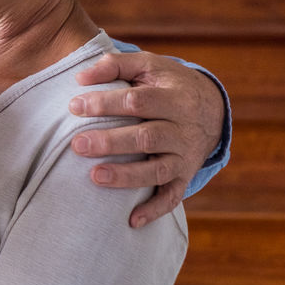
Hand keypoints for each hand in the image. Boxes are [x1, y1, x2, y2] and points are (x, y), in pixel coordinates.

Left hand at [68, 51, 224, 228]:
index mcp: (173, 96)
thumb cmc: (166, 83)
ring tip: (95, 176)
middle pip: (147, 137)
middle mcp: (182, 128)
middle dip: (111, 142)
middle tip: (77, 145)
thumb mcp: (147, 65)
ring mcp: (186, 155)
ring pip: (158, 169)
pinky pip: (173, 197)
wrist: (210, 106)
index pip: (136, 101)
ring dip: (127, 176)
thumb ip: (114, 64)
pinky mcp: (185, 176)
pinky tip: (131, 220)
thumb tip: (80, 78)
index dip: (105, 103)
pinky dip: (155, 210)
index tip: (74, 106)